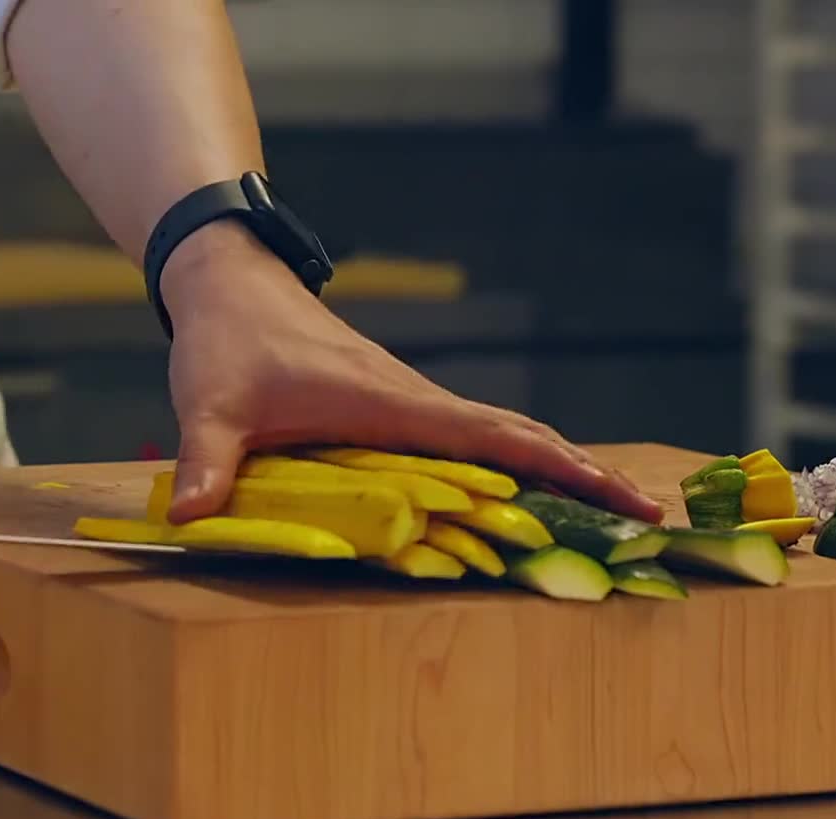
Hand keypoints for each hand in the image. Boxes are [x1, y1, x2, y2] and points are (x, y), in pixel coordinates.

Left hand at [160, 222, 663, 524]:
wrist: (233, 283)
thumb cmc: (230, 341)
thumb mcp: (213, 407)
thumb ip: (207, 464)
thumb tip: (189, 518)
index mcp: (391, 403)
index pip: (496, 437)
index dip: (561, 469)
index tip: (624, 497)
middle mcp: (414, 401)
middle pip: (519, 438)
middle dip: (583, 476)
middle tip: (646, 518)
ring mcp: (409, 403)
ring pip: (499, 438)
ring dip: (553, 472)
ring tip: (605, 519)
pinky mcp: (395, 408)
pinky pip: (467, 440)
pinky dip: (509, 465)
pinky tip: (519, 497)